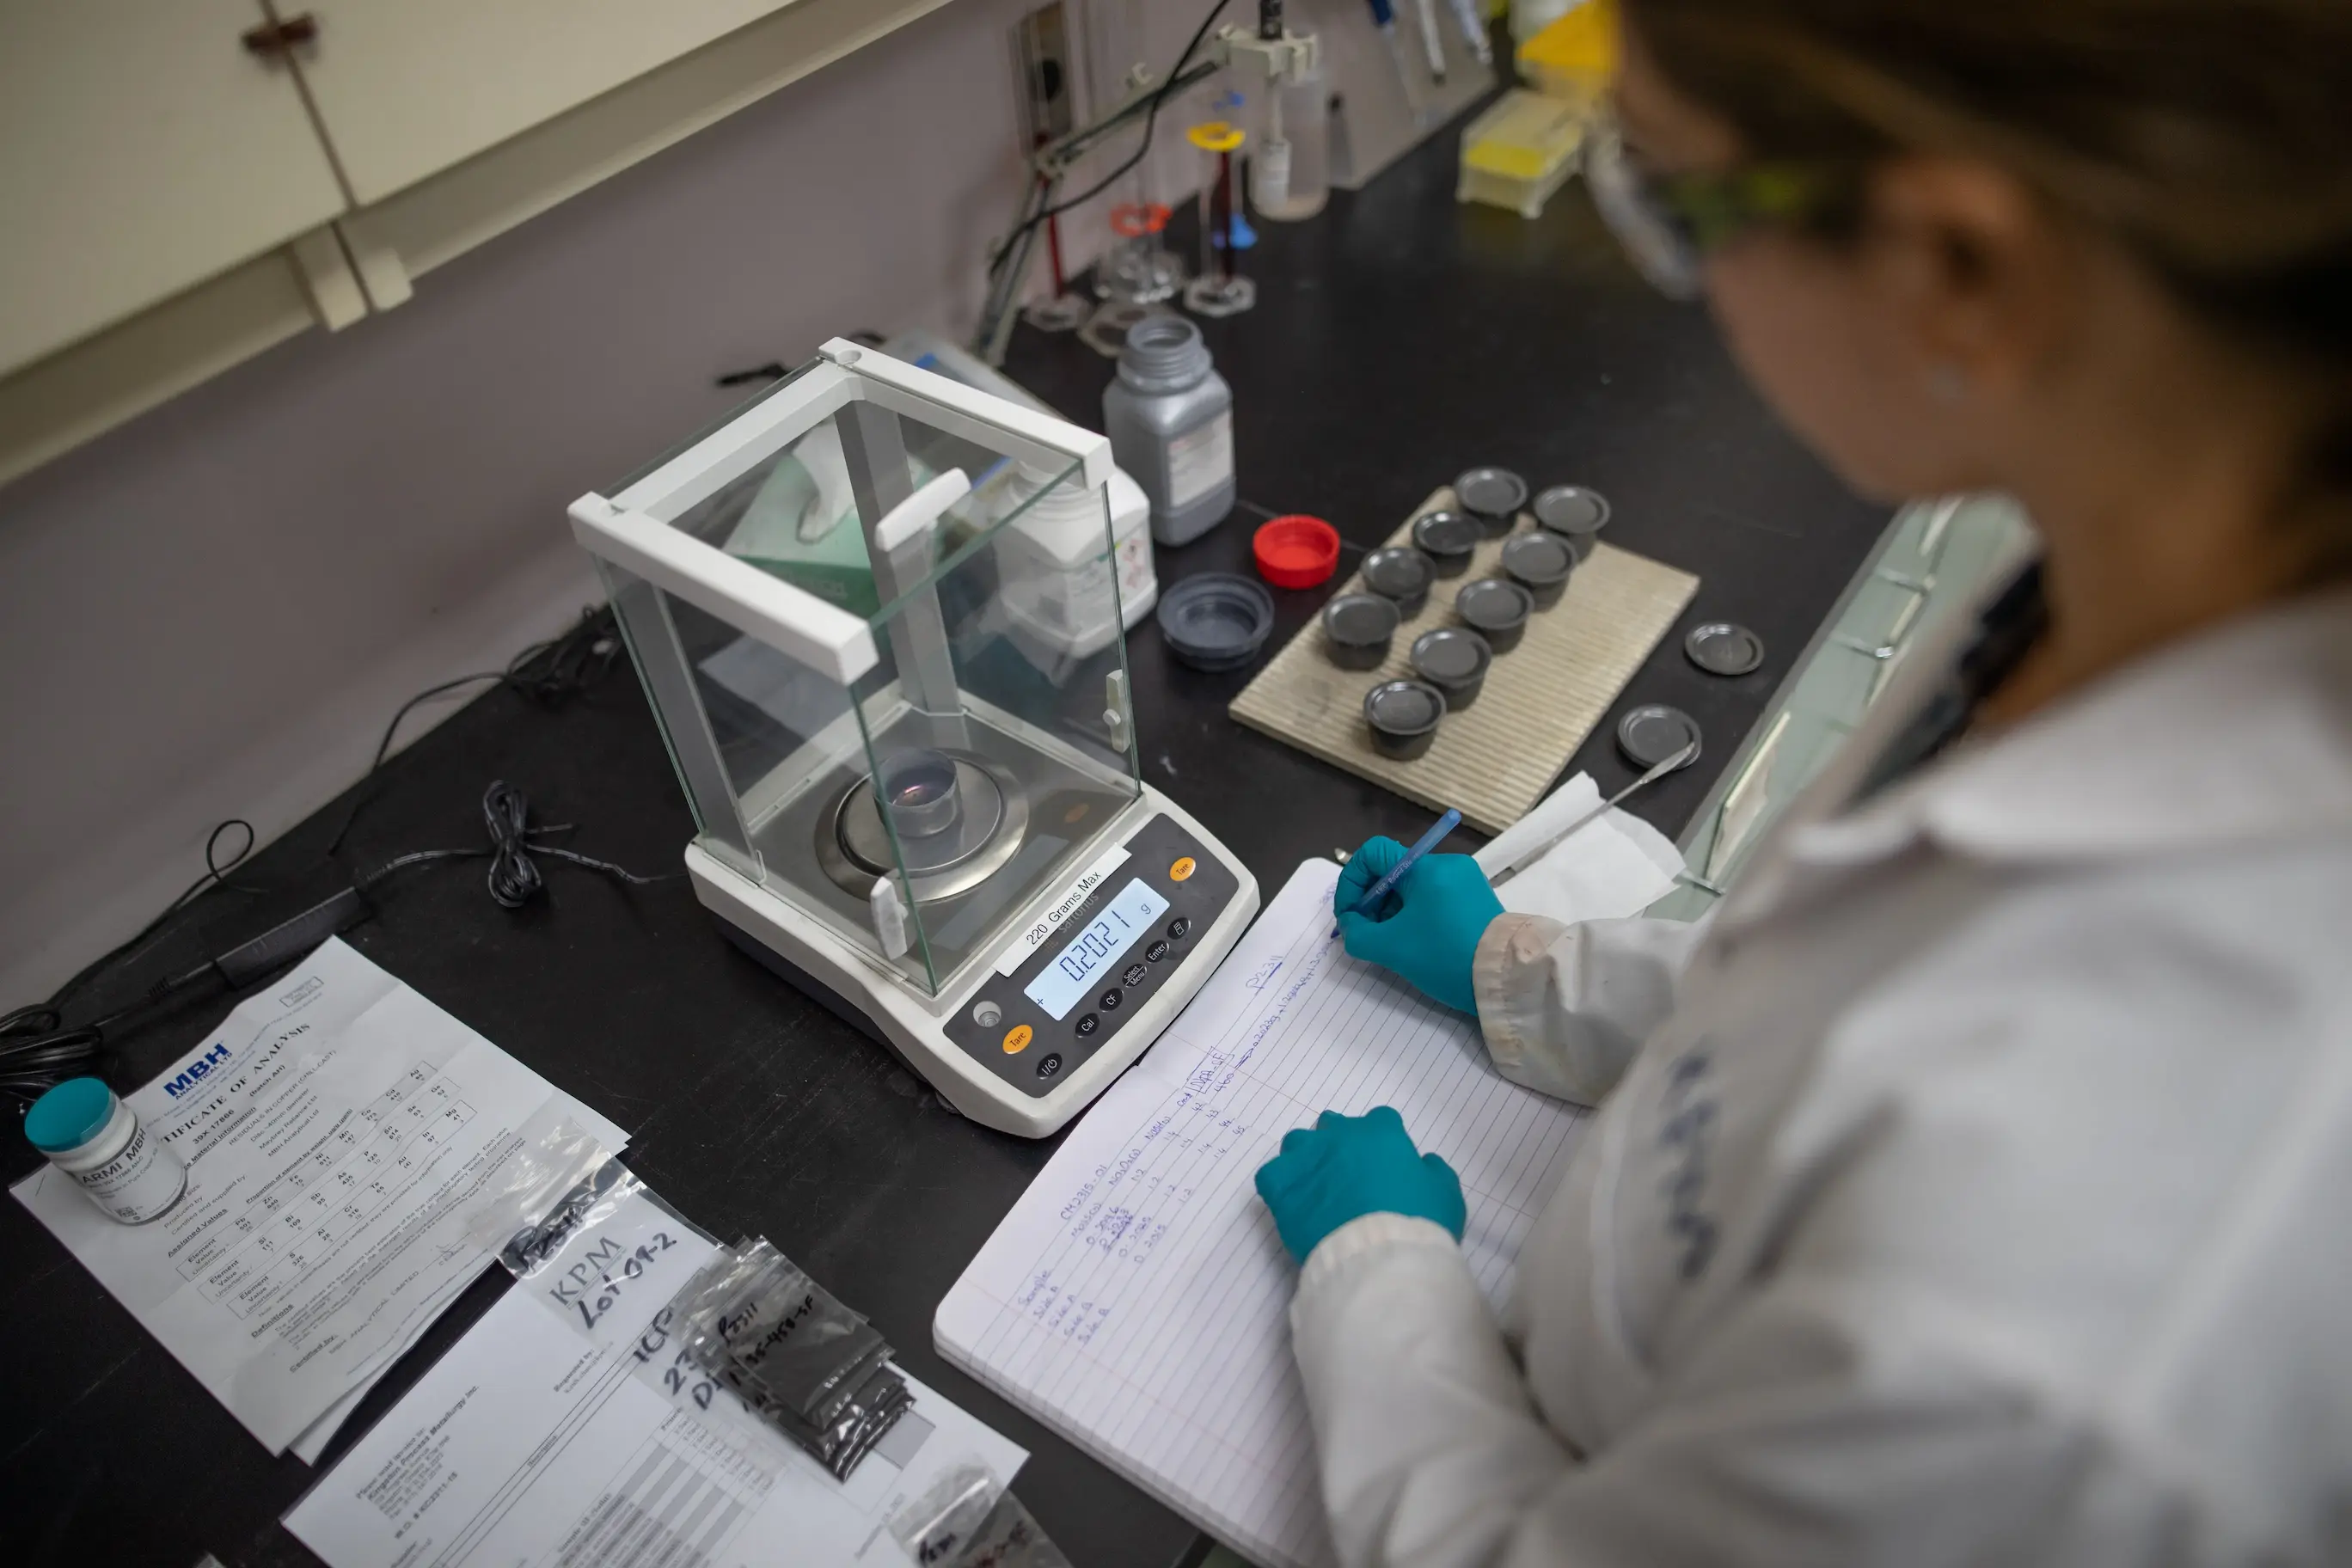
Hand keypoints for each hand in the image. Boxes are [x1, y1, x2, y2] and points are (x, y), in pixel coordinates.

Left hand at [1254, 1106, 1466, 1264]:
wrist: (1379, 1257)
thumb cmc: (1418, 1222)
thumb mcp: (1445, 1193)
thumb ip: (1433, 1170)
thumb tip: (1424, 1162)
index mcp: (1380, 1133)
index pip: (1381, 1121)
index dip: (1384, 1143)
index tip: (1387, 1166)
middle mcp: (1340, 1136)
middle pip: (1336, 1126)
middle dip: (1343, 1145)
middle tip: (1351, 1176)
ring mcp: (1307, 1159)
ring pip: (1300, 1143)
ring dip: (1309, 1157)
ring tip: (1318, 1185)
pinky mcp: (1282, 1187)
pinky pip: (1272, 1175)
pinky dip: (1281, 1184)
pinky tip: (1293, 1201)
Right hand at [1335, 837, 1502, 1013]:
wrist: (1506, 978)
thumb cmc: (1445, 956)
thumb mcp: (1392, 949)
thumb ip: (1357, 933)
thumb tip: (1350, 924)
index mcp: (1426, 868)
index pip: (1373, 853)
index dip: (1351, 881)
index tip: (1350, 915)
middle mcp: (1447, 866)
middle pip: (1392, 873)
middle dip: (1371, 903)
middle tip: (1366, 935)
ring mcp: (1464, 882)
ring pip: (1412, 889)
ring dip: (1391, 912)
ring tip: (1389, 944)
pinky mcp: (1475, 900)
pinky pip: (1433, 900)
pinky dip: (1415, 917)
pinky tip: (1414, 943)